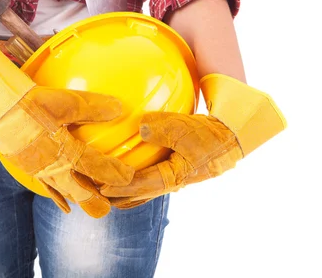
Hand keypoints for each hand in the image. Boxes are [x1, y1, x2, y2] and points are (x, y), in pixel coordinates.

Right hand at [0, 48, 134, 217]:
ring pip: (63, 192)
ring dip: (78, 198)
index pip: (96, 167)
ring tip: (90, 202)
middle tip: (109, 207)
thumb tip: (120, 109)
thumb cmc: (32, 103)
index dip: (114, 174)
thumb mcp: (65, 102)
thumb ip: (93, 107)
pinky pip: (46, 187)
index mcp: (65, 153)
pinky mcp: (28, 168)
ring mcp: (39, 170)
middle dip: (95, 201)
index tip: (130, 178)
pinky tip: (64, 206)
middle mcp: (53, 167)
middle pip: (79, 192)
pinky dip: (58, 197)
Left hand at [100, 73, 286, 208]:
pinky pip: (149, 178)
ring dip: (124, 192)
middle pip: (138, 194)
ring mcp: (172, 178)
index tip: (101, 188)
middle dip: (117, 196)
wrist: (229, 136)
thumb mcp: (183, 128)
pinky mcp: (172, 170)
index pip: (141, 185)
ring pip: (143, 190)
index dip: (121, 188)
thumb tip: (140, 128)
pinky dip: (134, 180)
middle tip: (94, 195)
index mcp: (174, 177)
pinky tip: (122, 173)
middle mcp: (171, 182)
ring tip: (103, 191)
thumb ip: (160, 128)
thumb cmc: (207, 133)